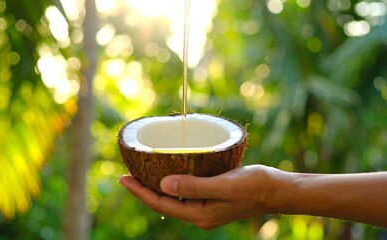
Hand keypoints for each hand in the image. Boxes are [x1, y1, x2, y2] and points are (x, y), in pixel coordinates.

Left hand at [119, 165, 279, 229]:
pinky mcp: (212, 199)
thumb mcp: (224, 186)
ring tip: (142, 172)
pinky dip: (173, 183)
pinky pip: (185, 192)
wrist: (276, 190)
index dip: (140, 192)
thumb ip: (194, 187)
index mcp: (200, 215)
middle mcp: (199, 214)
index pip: (161, 204)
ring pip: (174, 198)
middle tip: (127, 174)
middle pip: (164, 203)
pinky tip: (169, 172)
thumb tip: (163, 185)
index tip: (123, 178)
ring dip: (156, 186)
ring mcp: (205, 208)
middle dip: (144, 189)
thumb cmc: (255, 187)